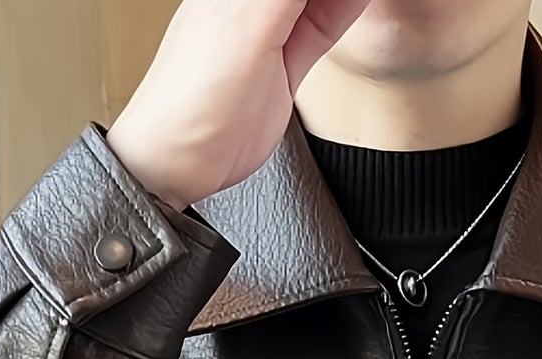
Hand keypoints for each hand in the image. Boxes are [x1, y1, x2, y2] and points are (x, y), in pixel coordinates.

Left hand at [105, 0, 372, 210]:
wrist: (182, 159)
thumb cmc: (193, 97)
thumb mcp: (250, 22)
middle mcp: (251, 0)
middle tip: (347, 2)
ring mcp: (272, 29)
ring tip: (351, 5)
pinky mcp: (286, 62)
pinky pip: (323, 25)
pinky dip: (346, 11)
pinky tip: (359, 4)